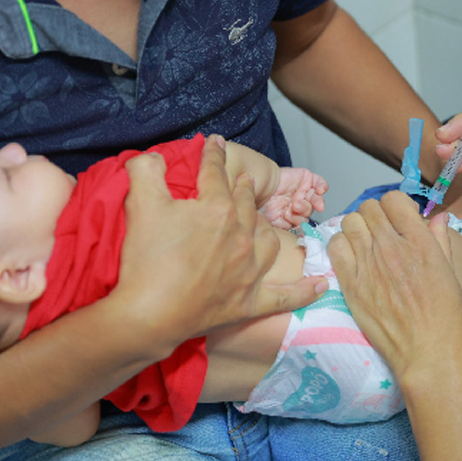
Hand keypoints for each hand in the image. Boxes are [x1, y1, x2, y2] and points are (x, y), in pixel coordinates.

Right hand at [116, 135, 326, 342]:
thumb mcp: (140, 204)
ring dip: (265, 226)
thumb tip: (154, 156)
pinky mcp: (250, 302)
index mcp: (217, 209)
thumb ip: (146, 170)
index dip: (212, 155)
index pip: (216, 173)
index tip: (213, 144)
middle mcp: (241, 237)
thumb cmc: (145, 261)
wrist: (148, 316)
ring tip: (258, 220)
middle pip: (246, 204)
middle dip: (242, 188)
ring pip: (269, 239)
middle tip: (239, 181)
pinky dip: (304, 290)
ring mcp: (250, 271)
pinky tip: (321, 284)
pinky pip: (286, 296)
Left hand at [327, 191, 461, 379]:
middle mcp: (392, 247)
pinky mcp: (351, 282)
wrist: (427, 350)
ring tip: (362, 243)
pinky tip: (349, 257)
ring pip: (349, 222)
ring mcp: (369, 263)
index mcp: (420, 241)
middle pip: (368, 208)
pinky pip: (334, 246)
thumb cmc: (445, 316)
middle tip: (377, 231)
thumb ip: (441, 240)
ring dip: (355, 228)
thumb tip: (438, 218)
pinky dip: (339, 245)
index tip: (395, 219)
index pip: (393, 199)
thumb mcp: (452, 272)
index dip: (393, 206)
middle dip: (373, 215)